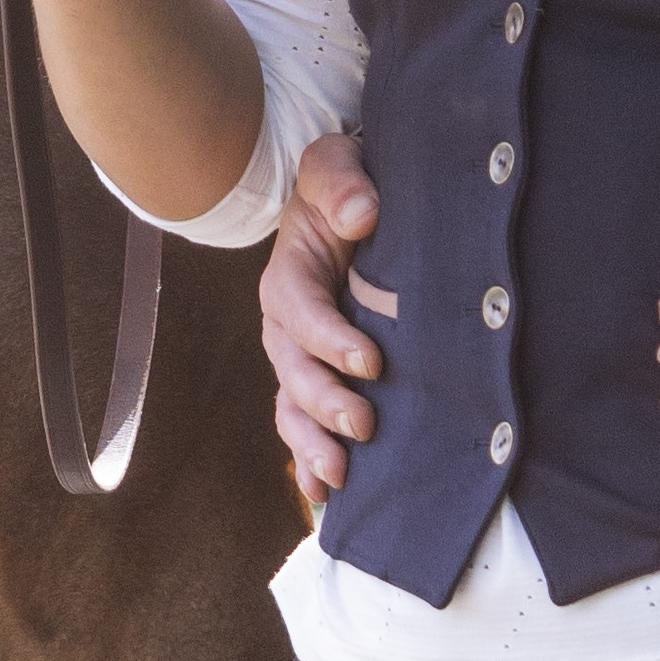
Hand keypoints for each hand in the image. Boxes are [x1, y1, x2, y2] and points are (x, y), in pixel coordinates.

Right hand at [257, 135, 382, 500]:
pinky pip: (305, 424)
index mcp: (289, 275)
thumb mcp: (336, 164)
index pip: (300, 311)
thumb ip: (342, 181)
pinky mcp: (320, 377)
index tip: (372, 362)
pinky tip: (326, 496)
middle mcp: (287, 324)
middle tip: (365, 425)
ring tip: (340, 478)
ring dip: (311, 445)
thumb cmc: (347, 184)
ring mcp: (301, 356)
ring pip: (292, 407)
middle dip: (323, 403)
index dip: (330, 339)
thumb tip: (361, 214)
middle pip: (292, 371)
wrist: (357, 203)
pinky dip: (310, 460)